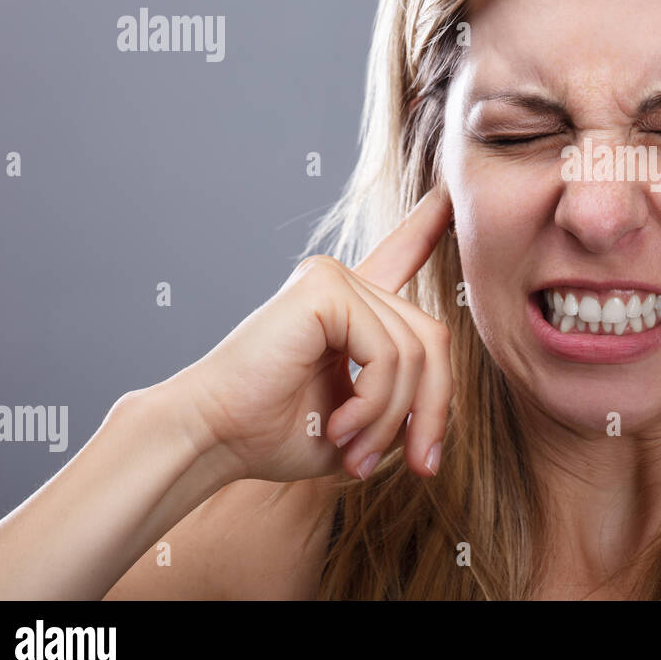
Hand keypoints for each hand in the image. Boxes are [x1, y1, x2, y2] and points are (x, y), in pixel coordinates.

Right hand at [174, 182, 453, 483]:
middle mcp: (343, 284)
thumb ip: (405, 403)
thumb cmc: (272, 434)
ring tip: (356, 453)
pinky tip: (339, 427)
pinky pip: (389, 354)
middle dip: (432, 409)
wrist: (212, 437)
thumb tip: (442, 410)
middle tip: (416, 464)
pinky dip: (376, 404)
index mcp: (348, 308)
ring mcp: (334, 279)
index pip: (399, 256)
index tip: (448, 195)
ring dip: (394, 418)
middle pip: (433, 339)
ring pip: (415, 353)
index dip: (426, 227)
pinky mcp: (325, 290)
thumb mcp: (360, 423)